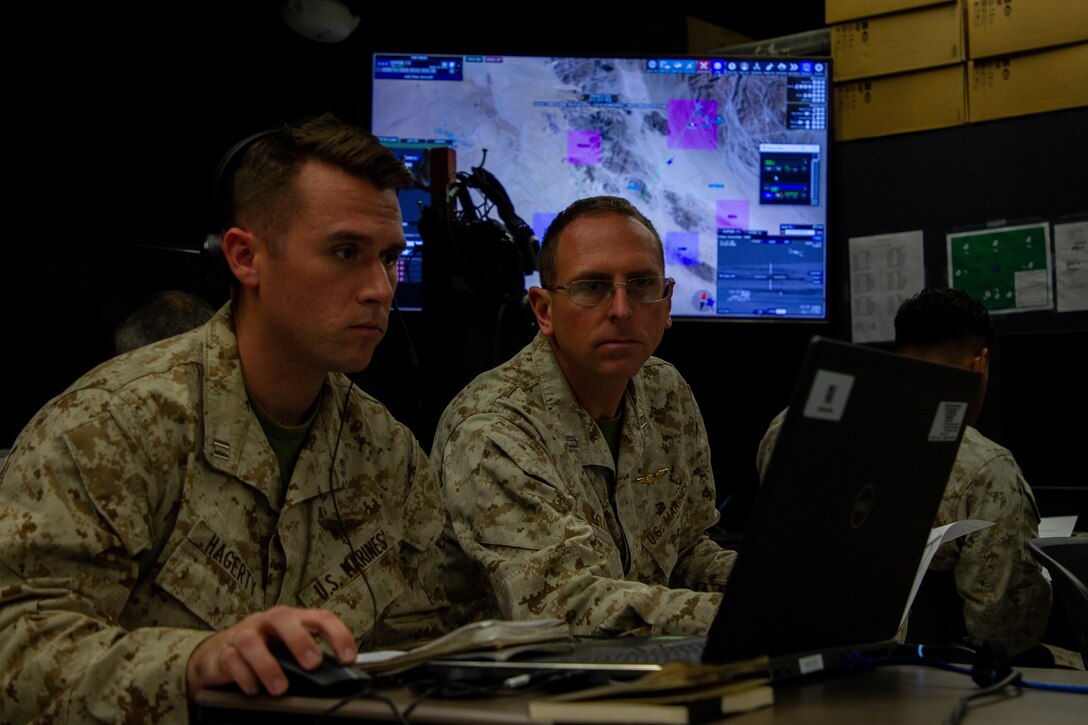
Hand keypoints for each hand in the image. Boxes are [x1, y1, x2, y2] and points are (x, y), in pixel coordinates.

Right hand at [185, 605, 356, 698]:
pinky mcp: (223, 652)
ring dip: (267, 665)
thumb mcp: (288, 648)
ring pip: (251, 640)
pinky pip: (231, 660)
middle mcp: (268, 622)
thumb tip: (334, 676)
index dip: (338, 634)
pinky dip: (244, 676)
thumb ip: (307, 657)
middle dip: (300, 640)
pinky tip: (254, 689)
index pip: (319, 617)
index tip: (349, 657)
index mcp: (292, 619)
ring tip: (280, 688)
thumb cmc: (263, 648)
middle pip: (282, 617)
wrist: (218, 652)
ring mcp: (244, 634)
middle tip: (313, 664)